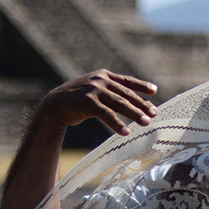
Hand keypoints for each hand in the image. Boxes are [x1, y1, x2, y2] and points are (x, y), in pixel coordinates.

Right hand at [39, 70, 158, 135]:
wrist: (54, 104)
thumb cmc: (77, 100)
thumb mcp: (95, 91)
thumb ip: (110, 92)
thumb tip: (132, 103)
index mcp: (104, 76)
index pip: (127, 81)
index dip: (141, 86)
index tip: (154, 91)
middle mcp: (100, 80)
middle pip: (126, 94)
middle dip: (142, 104)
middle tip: (154, 114)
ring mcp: (94, 90)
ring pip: (119, 103)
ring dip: (134, 114)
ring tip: (146, 123)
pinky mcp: (87, 102)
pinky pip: (106, 114)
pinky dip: (117, 124)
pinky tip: (126, 132)